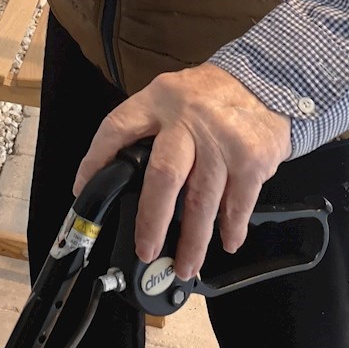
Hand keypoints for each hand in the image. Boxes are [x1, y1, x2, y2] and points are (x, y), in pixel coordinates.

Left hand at [73, 63, 290, 280]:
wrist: (264, 82)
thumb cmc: (209, 96)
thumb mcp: (169, 95)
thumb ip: (148, 128)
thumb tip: (119, 174)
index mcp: (157, 100)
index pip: (117, 129)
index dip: (95, 161)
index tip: (84, 191)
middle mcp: (187, 120)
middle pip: (163, 175)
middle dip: (151, 220)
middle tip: (145, 250)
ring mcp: (222, 141)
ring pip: (201, 200)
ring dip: (193, 240)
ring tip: (185, 265)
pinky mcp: (251, 159)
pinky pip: (237, 204)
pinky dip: (231, 228)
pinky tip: (226, 242)